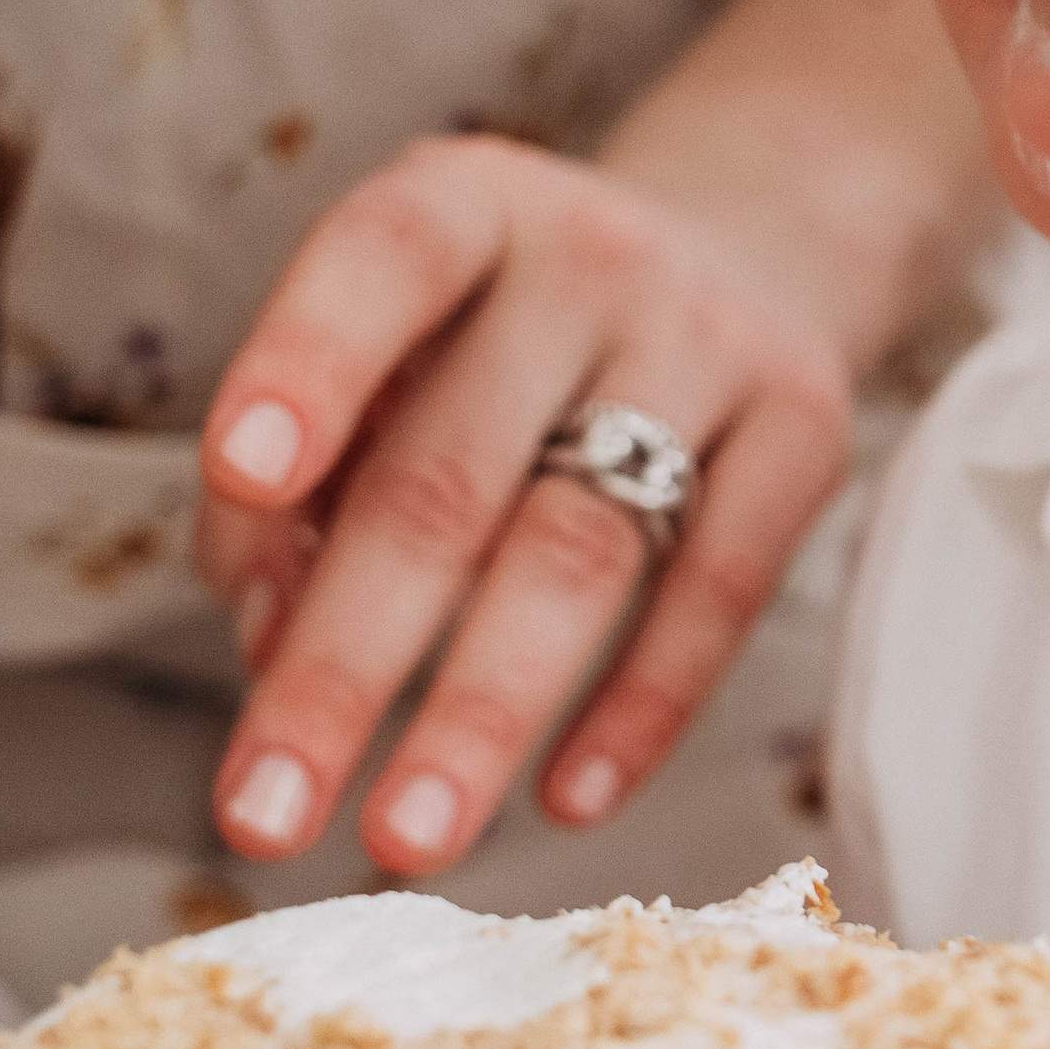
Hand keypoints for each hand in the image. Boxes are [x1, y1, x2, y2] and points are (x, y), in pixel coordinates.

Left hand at [195, 138, 850, 873]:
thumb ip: (311, 474)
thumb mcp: (401, 345)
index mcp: (465, 207)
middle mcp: (590, 256)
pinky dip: (639, 707)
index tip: (241, 475)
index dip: (308, 364)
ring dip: (480, 713)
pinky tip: (565, 799)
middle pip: (452, 477)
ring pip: (580, 552)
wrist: (750, 245)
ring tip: (402, 841)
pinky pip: (720, 591)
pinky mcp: (808, 428)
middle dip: (347, 660)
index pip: (382, 265)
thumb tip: (274, 643)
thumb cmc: (512, 333)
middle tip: (265, 810)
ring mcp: (710, 340)